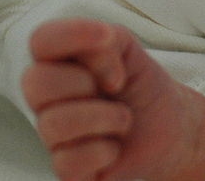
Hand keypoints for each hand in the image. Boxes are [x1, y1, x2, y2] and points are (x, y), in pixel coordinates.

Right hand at [21, 19, 204, 180]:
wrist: (169, 126)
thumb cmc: (140, 84)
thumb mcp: (128, 47)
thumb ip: (105, 39)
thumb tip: (91, 62)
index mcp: (57, 61)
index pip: (40, 40)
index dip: (74, 36)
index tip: (108, 41)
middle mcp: (47, 98)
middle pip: (34, 83)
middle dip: (84, 82)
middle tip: (113, 88)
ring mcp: (54, 135)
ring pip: (52, 124)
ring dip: (103, 118)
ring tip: (123, 118)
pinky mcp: (67, 169)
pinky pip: (66, 163)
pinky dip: (102, 152)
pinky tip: (113, 146)